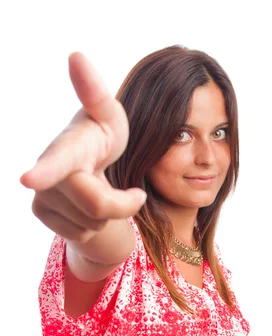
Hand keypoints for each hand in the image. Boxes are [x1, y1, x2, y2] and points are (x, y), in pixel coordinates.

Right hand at [20, 52, 145, 242]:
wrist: (91, 165)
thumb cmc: (102, 135)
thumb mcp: (109, 115)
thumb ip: (95, 92)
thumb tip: (76, 55)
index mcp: (67, 147)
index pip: (56, 160)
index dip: (45, 171)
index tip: (29, 178)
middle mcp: (46, 174)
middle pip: (98, 206)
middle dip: (124, 203)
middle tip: (133, 192)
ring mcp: (41, 197)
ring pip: (93, 224)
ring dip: (110, 214)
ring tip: (102, 190)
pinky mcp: (44, 216)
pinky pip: (86, 235)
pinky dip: (98, 225)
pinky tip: (89, 206)